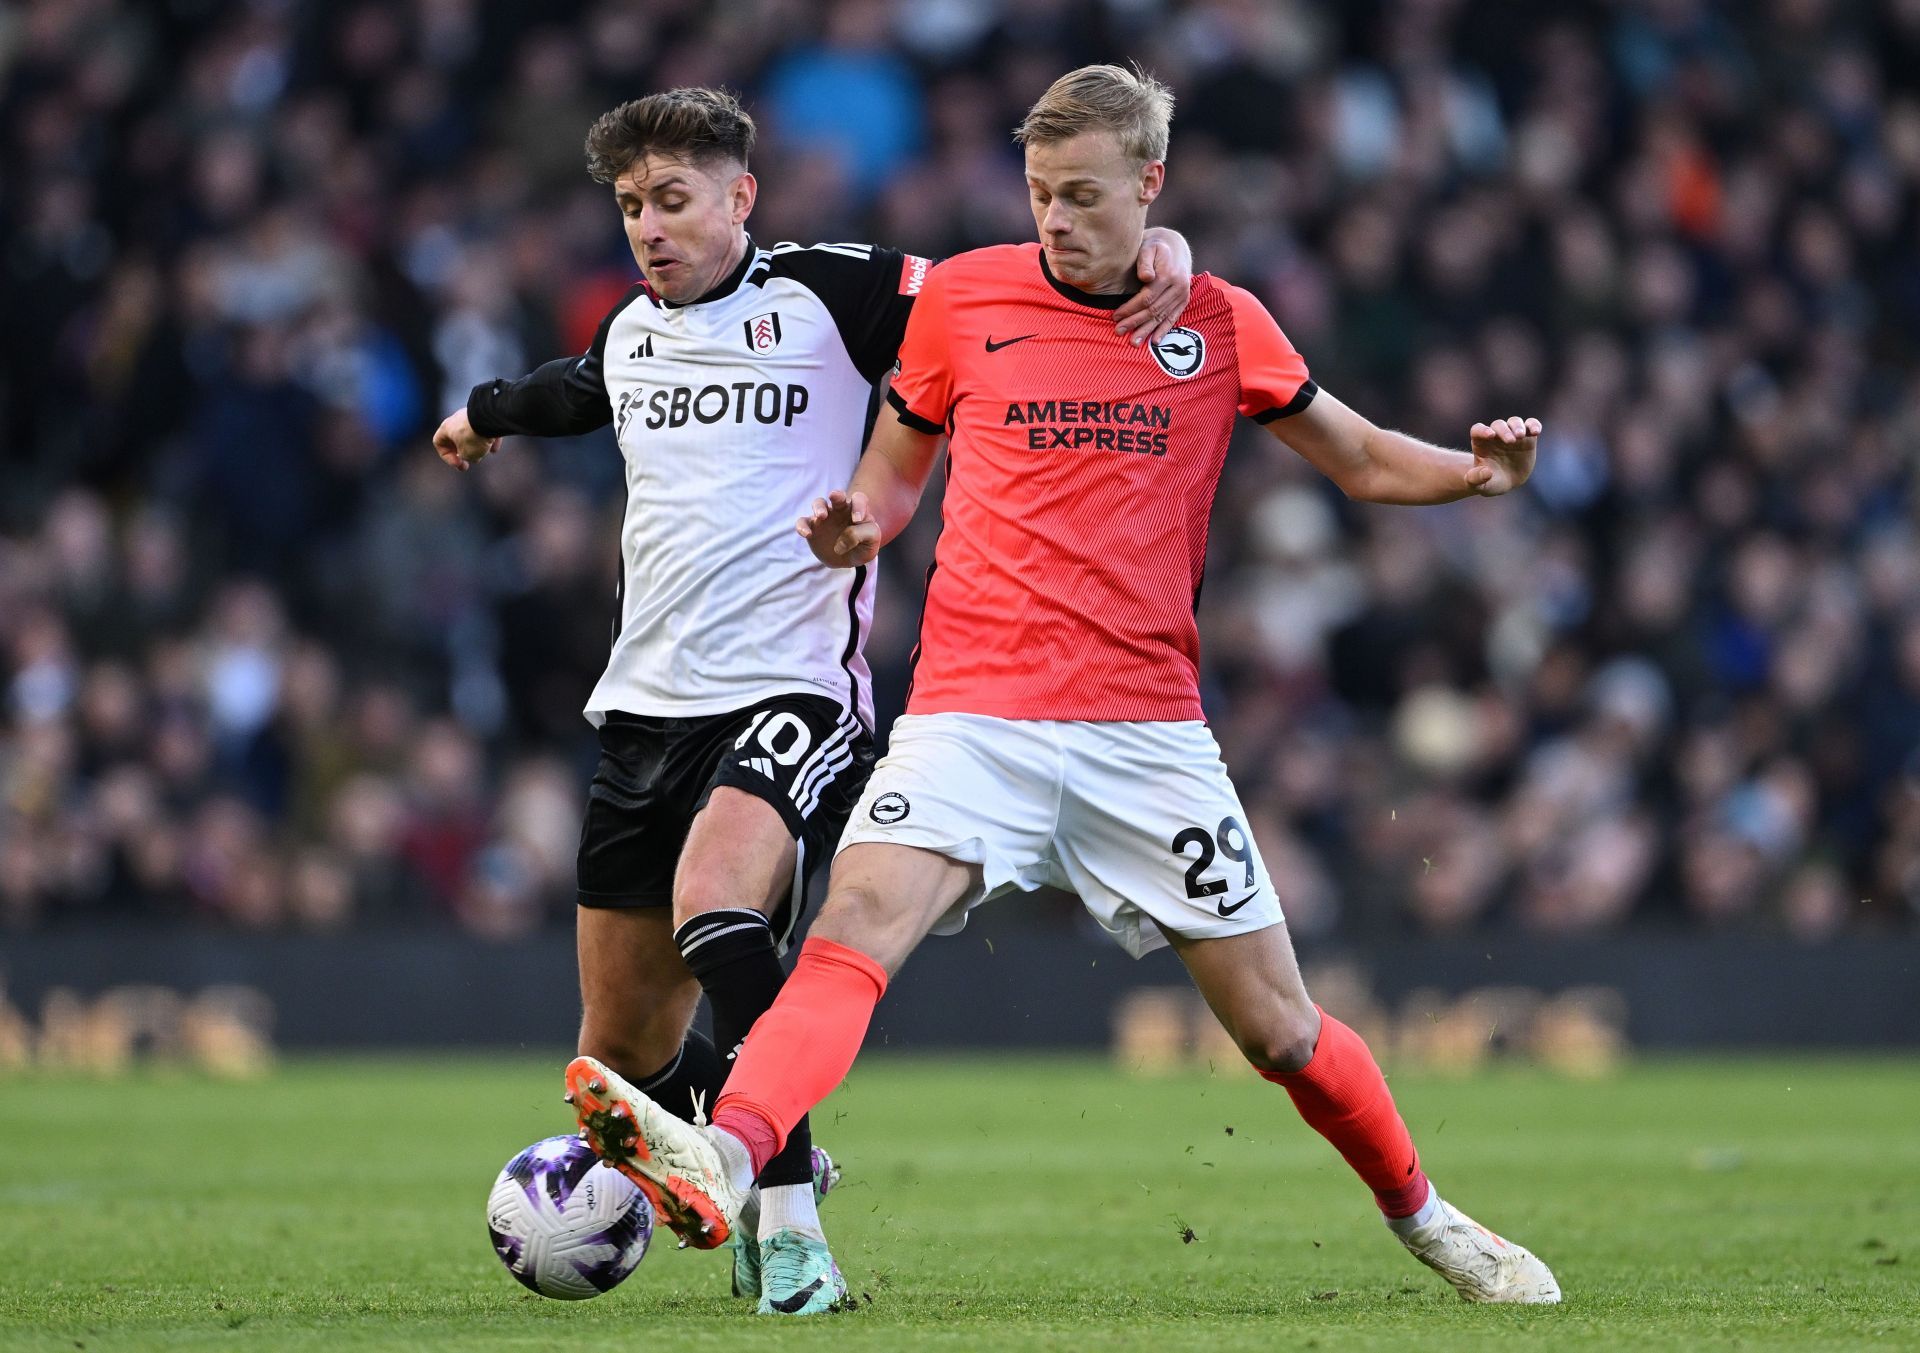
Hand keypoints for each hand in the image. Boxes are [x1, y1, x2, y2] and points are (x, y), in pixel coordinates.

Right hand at [433, 408, 499, 471]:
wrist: (489, 420)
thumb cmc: (473, 437)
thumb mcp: (466, 454)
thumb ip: (465, 456)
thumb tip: (471, 455)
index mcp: (446, 428)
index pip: (438, 442)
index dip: (446, 456)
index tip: (458, 463)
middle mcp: (457, 420)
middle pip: (456, 439)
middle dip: (465, 452)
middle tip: (473, 461)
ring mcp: (471, 417)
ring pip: (472, 435)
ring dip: (477, 446)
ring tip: (484, 453)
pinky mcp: (485, 417)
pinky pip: (485, 431)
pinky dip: (488, 440)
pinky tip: (494, 449)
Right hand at [797, 489, 880, 566]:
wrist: (849, 559)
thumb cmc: (863, 545)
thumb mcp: (872, 540)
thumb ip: (864, 533)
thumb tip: (844, 538)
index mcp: (856, 509)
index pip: (859, 499)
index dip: (859, 506)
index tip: (857, 520)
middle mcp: (839, 509)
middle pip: (837, 496)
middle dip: (836, 495)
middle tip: (834, 496)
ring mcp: (824, 517)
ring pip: (818, 503)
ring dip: (818, 507)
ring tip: (821, 516)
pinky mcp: (812, 528)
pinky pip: (803, 522)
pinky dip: (802, 526)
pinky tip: (807, 534)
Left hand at [1114, 232, 1191, 346]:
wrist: (1175, 246)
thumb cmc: (1155, 247)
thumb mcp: (1148, 247)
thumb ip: (1145, 261)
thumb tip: (1146, 277)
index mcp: (1168, 275)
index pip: (1147, 298)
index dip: (1130, 309)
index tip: (1115, 316)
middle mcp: (1178, 287)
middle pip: (1153, 310)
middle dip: (1135, 322)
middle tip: (1119, 331)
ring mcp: (1183, 295)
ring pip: (1162, 317)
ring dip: (1147, 331)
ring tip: (1133, 342)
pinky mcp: (1184, 300)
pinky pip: (1173, 318)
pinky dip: (1164, 330)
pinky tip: (1155, 342)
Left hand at [1466, 415, 1540, 495]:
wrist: (1506, 482)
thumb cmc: (1490, 482)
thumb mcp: (1480, 486)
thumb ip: (1477, 480)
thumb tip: (1487, 472)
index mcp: (1481, 443)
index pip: (1477, 430)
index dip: (1482, 430)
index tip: (1490, 435)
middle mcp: (1496, 435)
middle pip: (1498, 425)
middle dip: (1504, 431)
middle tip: (1511, 441)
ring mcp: (1512, 434)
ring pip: (1514, 422)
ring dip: (1518, 426)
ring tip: (1520, 436)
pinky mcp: (1527, 438)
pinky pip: (1531, 425)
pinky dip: (1534, 425)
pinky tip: (1536, 432)